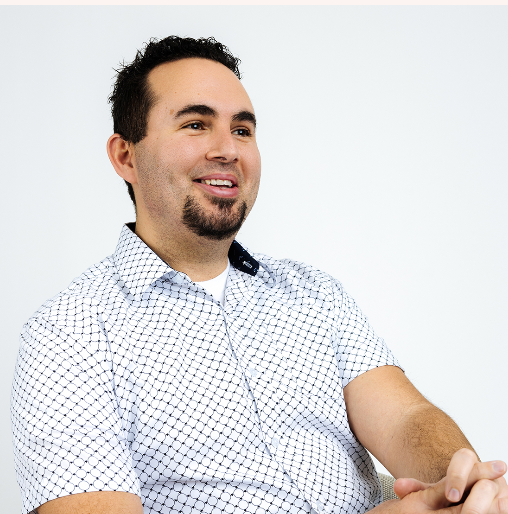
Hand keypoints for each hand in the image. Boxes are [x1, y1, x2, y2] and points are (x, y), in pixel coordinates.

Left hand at [393, 449, 507, 513]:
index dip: (457, 476)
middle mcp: (488, 474)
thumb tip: (398, 487)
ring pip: (500, 497)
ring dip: (490, 506)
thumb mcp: (434, 490)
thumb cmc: (449, 491)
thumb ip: (418, 488)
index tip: (449, 495)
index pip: (464, 459)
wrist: (468, 493)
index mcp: (467, 462)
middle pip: (486, 478)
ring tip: (479, 513)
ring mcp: (501, 490)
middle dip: (476, 495)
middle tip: (460, 505)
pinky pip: (504, 508)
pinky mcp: (505, 504)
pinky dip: (497, 512)